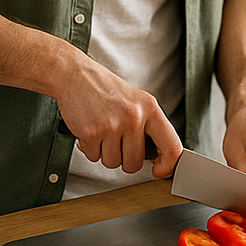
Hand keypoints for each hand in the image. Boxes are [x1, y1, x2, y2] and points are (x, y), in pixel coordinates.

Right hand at [54, 57, 183, 178]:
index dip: (167, 166)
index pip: (171, 147)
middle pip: (135, 162)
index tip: (159, 170)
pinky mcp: (91, 132)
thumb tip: (157, 157)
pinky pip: (93, 157)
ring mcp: (111, 125)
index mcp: (150, 108)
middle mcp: (133, 117)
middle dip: (124, 159)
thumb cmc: (105, 89)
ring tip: (102, 133)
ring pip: (113, 162)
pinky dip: (90, 148)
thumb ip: (148, 126)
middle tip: (117, 142)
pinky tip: (90, 131)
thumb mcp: (136, 100)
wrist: (74, 74)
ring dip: (105, 153)